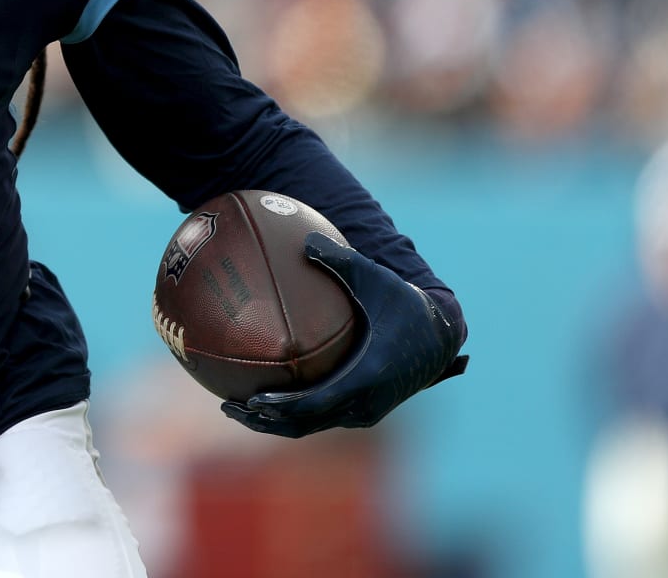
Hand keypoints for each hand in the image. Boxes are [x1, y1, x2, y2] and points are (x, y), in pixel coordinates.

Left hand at [222, 232, 467, 437]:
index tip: (252, 401)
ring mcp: (366, 410)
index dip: (283, 406)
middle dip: (266, 421)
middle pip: (306, 423)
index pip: (317, 401)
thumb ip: (339, 260)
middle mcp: (366, 401)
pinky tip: (266, 401)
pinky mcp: (364, 410)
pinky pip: (322, 418)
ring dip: (276, 424)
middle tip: (228, 407)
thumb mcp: (374, 278)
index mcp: (367, 374)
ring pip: (313, 426)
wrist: (439, 334)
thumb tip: (305, 240)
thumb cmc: (404, 302)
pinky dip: (293, 416)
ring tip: (236, 410)